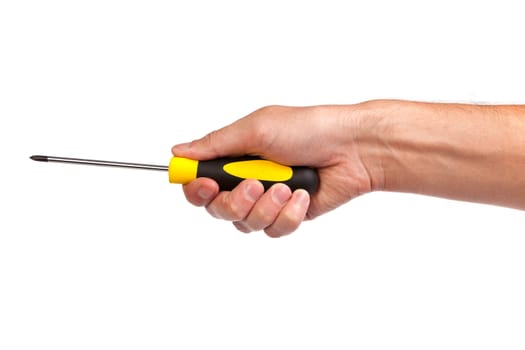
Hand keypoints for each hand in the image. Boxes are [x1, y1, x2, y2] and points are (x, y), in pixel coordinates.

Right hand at [172, 104, 374, 236]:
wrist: (352, 148)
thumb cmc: (307, 129)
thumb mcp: (256, 130)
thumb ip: (216, 145)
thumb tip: (179, 151)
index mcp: (236, 156)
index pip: (200, 181)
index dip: (196, 188)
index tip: (206, 185)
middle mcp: (247, 180)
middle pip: (218, 210)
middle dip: (235, 201)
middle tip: (254, 184)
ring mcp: (268, 200)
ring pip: (246, 224)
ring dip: (266, 206)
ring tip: (287, 186)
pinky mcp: (288, 216)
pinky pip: (275, 230)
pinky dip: (289, 214)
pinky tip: (303, 195)